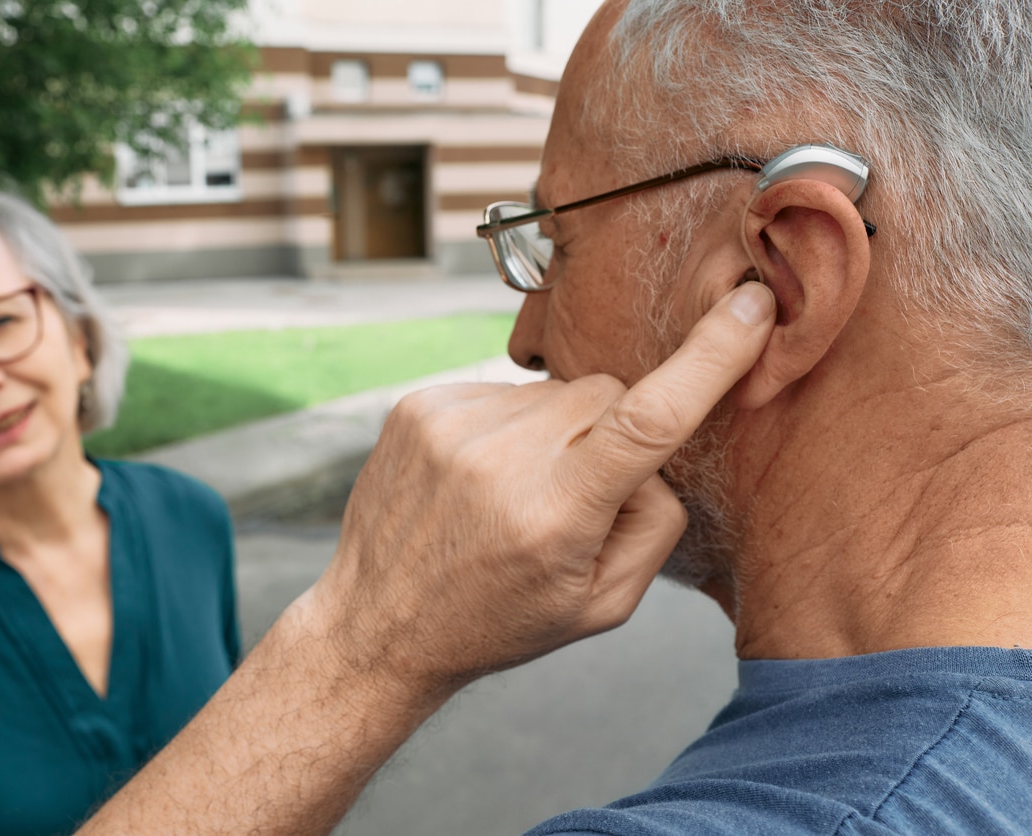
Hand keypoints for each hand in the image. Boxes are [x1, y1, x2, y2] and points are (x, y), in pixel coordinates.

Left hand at [312, 282, 776, 696]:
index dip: (711, 356)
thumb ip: (654, 526)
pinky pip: (504, 390)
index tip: (751, 305)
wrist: (379, 621)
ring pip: (554, 390)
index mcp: (556, 515)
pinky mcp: (421, 405)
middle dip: (611, 431)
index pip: (649, 419)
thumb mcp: (600, 606)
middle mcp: (500, 458)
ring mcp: (452, 424)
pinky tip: (480, 476)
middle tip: (576, 494)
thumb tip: (657, 454)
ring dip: (554, 431)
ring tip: (513, 491)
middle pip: (606, 394)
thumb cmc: (498, 619)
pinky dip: (508, 427)